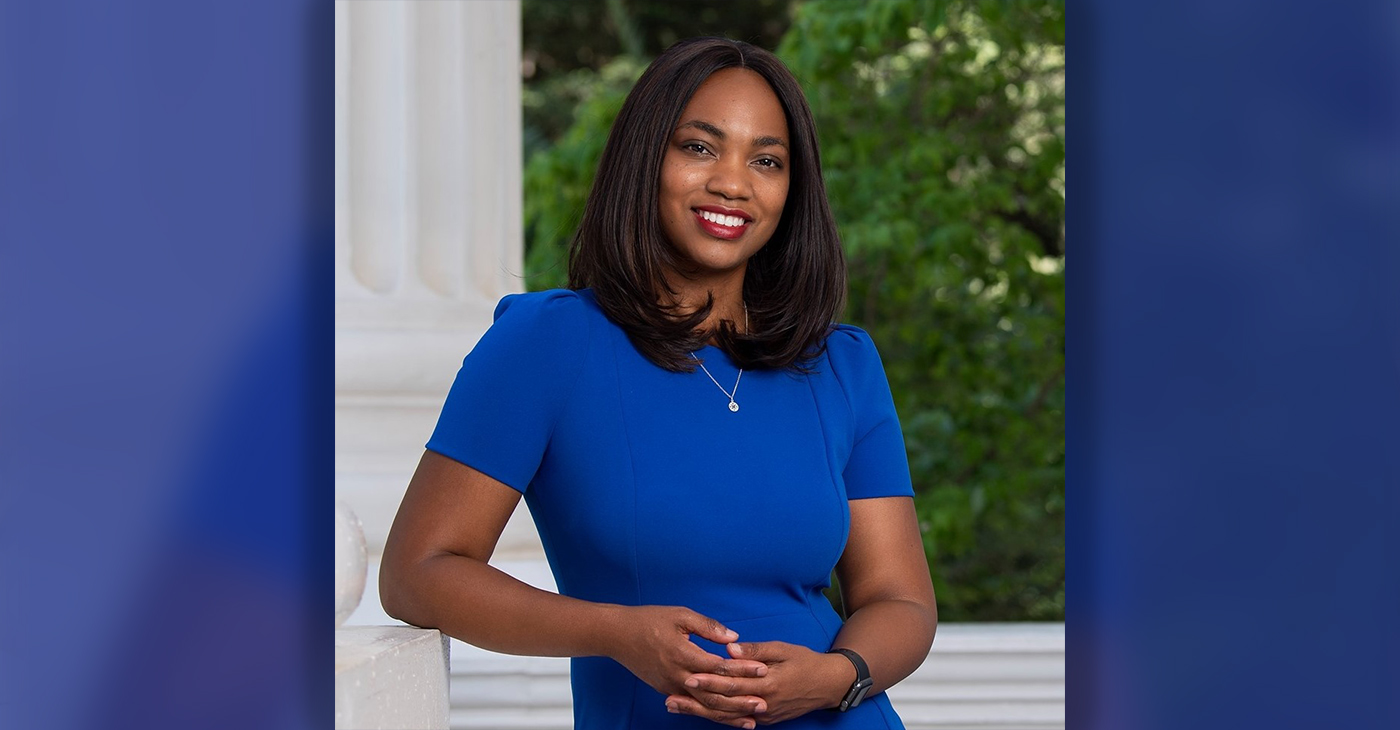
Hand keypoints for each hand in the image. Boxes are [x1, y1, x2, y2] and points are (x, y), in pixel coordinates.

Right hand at [608, 606, 769, 727]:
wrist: (616, 635)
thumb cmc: (649, 620)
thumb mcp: (680, 615)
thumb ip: (708, 627)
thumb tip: (734, 638)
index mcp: (683, 654)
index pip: (719, 666)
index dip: (742, 669)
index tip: (763, 669)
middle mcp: (677, 675)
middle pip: (713, 693)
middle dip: (740, 700)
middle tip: (764, 703)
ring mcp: (670, 686)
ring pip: (703, 706)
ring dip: (728, 714)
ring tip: (750, 720)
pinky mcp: (666, 690)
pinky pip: (692, 706)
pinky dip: (710, 713)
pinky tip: (725, 717)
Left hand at [667, 641, 854, 724]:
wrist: (828, 685)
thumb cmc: (806, 661)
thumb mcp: (783, 649)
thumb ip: (756, 651)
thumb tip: (730, 647)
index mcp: (768, 682)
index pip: (733, 683)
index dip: (710, 680)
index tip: (689, 675)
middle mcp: (764, 703)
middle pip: (724, 703)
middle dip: (696, 701)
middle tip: (671, 697)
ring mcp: (764, 715)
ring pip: (727, 715)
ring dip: (700, 711)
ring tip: (676, 706)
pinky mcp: (765, 720)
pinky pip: (737, 719)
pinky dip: (717, 717)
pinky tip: (699, 713)